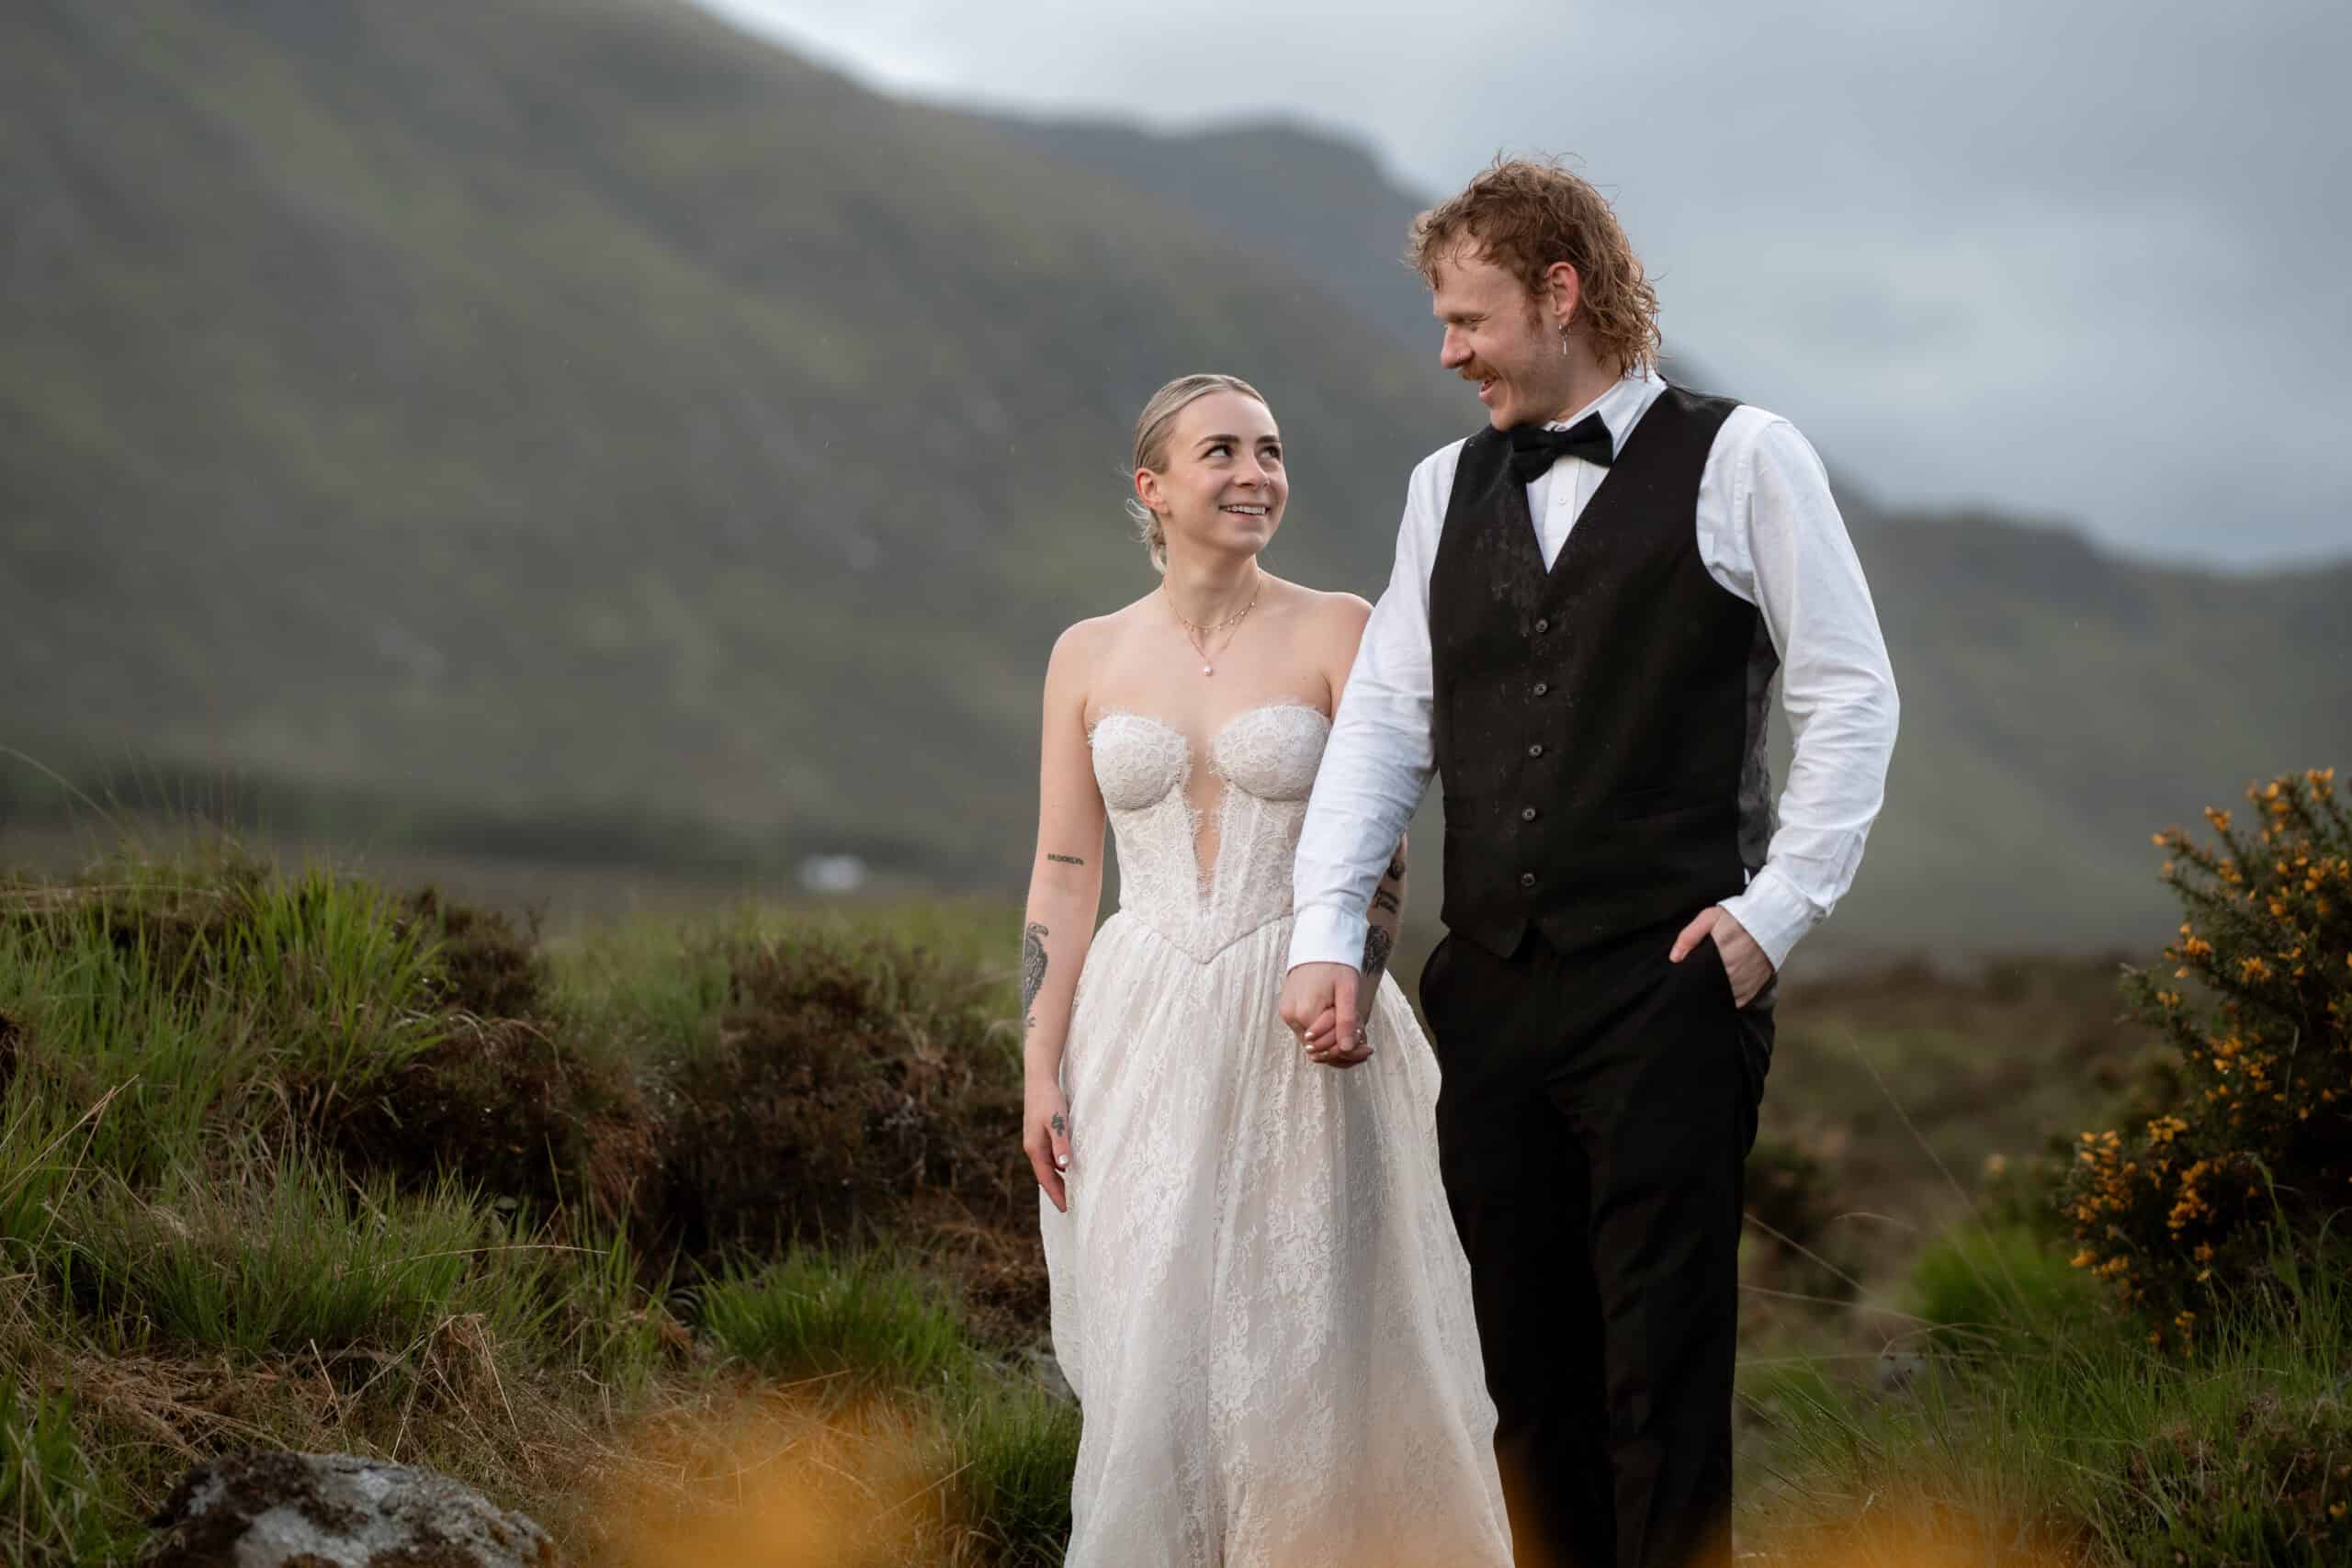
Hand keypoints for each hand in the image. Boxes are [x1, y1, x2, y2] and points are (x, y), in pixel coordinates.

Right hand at [1024, 1080, 1073, 1211]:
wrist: (1039, 1079)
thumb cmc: (1049, 1100)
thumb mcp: (1058, 1123)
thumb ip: (1061, 1144)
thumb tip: (1064, 1167)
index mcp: (1035, 1148)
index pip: (1046, 1178)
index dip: (1056, 1194)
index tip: (1066, 1208)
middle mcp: (1033, 1147)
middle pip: (1045, 1175)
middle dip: (1056, 1191)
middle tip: (1068, 1206)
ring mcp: (1035, 1140)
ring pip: (1046, 1166)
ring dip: (1057, 1179)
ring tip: (1069, 1191)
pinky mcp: (1040, 1133)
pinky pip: (1048, 1156)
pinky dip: (1057, 1166)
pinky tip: (1066, 1167)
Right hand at [1280, 962, 1371, 1068]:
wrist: (1318, 944)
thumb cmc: (1335, 965)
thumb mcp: (1347, 991)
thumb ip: (1346, 1020)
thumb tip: (1346, 1048)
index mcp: (1305, 1013)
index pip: (1328, 1047)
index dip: (1349, 1051)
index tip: (1368, 1047)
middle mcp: (1291, 1017)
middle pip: (1319, 1049)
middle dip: (1343, 1049)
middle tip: (1366, 1046)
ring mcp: (1287, 1015)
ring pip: (1313, 1043)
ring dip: (1334, 1043)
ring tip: (1355, 1036)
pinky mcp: (1288, 1011)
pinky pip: (1307, 1033)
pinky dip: (1324, 1035)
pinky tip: (1340, 1029)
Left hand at [1669, 906, 1774, 1007]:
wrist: (1771, 918)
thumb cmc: (1738, 917)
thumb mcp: (1709, 918)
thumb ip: (1689, 936)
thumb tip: (1674, 957)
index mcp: (1720, 957)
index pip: (1699, 980)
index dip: (1691, 982)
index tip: (1686, 981)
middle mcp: (1734, 973)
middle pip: (1711, 990)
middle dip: (1703, 988)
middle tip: (1700, 981)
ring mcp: (1747, 981)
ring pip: (1726, 998)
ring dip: (1719, 995)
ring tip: (1713, 986)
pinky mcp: (1757, 986)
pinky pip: (1741, 1001)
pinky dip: (1734, 999)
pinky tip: (1728, 990)